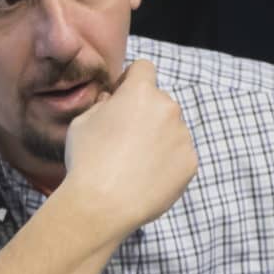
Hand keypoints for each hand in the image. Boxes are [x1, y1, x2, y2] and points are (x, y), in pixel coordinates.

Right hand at [60, 58, 196, 239]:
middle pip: (159, 101)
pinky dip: (166, 162)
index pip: (144, 68)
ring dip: (158, 138)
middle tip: (124, 139)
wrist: (102, 205)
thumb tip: (113, 101)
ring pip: (171, 129)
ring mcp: (183, 136)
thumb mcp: (82, 121)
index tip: (121, 99)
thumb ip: (103, 104)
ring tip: (133, 163)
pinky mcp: (190, 163)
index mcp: (141, 92)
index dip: (131, 80)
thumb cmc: (87, 160)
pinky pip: (179, 154)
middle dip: (146, 113)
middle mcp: (168, 108)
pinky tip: (145, 177)